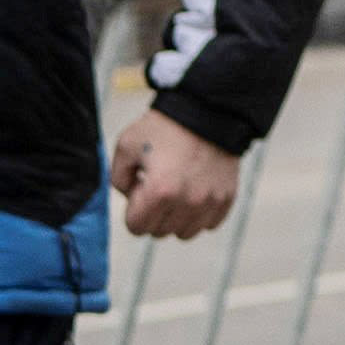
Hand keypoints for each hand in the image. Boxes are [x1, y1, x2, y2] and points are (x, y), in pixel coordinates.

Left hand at [112, 107, 242, 240]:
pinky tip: (194, 193)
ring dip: (176, 218)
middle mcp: (187, 202)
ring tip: (176, 192)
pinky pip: (208, 224)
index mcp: (159, 191)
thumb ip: (117, 179)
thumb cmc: (163, 128)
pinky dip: (198, 214)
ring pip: (184, 233)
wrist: (206, 111)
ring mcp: (209, 202)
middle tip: (158, 185)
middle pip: (159, 232)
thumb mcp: (125, 146)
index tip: (140, 190)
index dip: (133, 210)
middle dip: (153, 214)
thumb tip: (132, 199)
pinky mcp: (226, 199)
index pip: (136, 227)